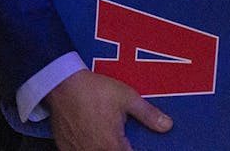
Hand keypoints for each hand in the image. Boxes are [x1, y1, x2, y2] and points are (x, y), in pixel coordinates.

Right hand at [48, 68, 171, 150]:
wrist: (62, 84)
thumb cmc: (94, 90)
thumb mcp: (127, 98)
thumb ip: (148, 115)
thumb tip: (167, 126)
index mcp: (112, 145)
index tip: (137, 146)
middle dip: (120, 148)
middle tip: (119, 138)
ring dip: (104, 148)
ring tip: (106, 135)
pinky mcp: (65, 148)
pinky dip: (88, 148)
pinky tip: (91, 138)